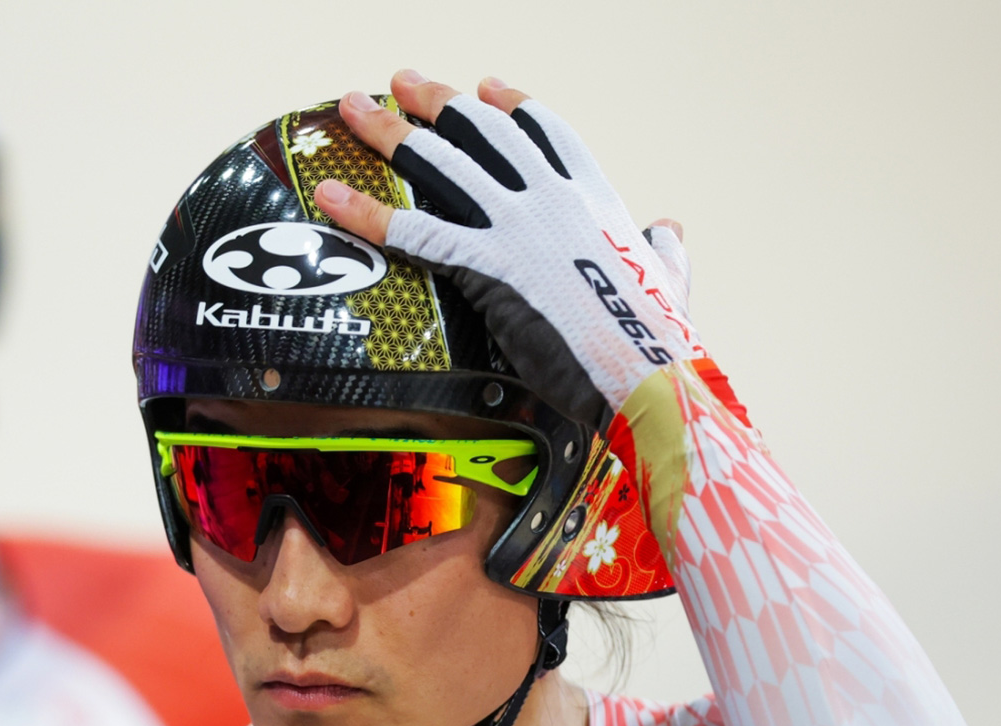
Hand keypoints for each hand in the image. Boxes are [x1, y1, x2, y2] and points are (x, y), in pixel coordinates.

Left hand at [315, 71, 701, 432]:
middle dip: (435, 102)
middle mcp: (551, 197)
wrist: (649, 368)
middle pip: (481, 133)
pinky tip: (329, 193)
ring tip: (354, 107)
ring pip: (440, 163)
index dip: (510, 106)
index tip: (485, 86)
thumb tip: (668, 229)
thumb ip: (665, 248)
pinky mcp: (488, 264)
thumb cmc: (661, 338)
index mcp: (594, 197)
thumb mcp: (671, 278)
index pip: (544, 134)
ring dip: (389, 131)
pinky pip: (412, 230)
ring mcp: (517, 225)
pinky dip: (365, 209)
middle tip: (401, 82)